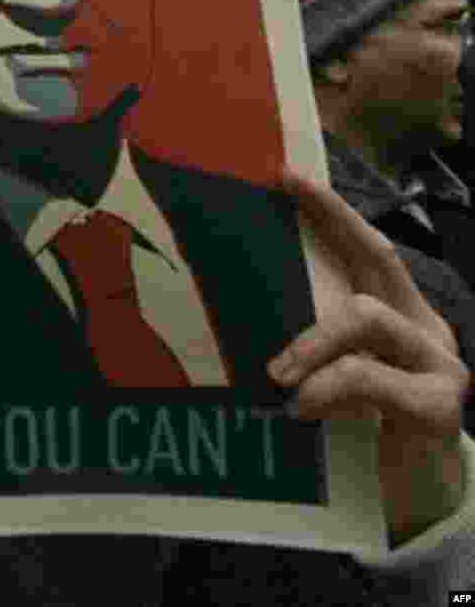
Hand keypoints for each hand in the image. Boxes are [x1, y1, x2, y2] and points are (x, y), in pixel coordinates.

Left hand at [268, 167, 469, 544]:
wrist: (413, 503)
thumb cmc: (364, 432)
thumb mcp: (333, 373)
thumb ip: (311, 339)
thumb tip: (238, 303)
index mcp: (401, 313)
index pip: (366, 248)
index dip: (331, 210)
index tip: (287, 174)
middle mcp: (424, 327)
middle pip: (378, 259)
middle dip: (330, 221)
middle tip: (280, 197)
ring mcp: (438, 364)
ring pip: (365, 317)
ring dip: (311, 340)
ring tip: (278, 374)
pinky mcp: (437, 407)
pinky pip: (372, 378)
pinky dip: (330, 386)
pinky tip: (304, 407)